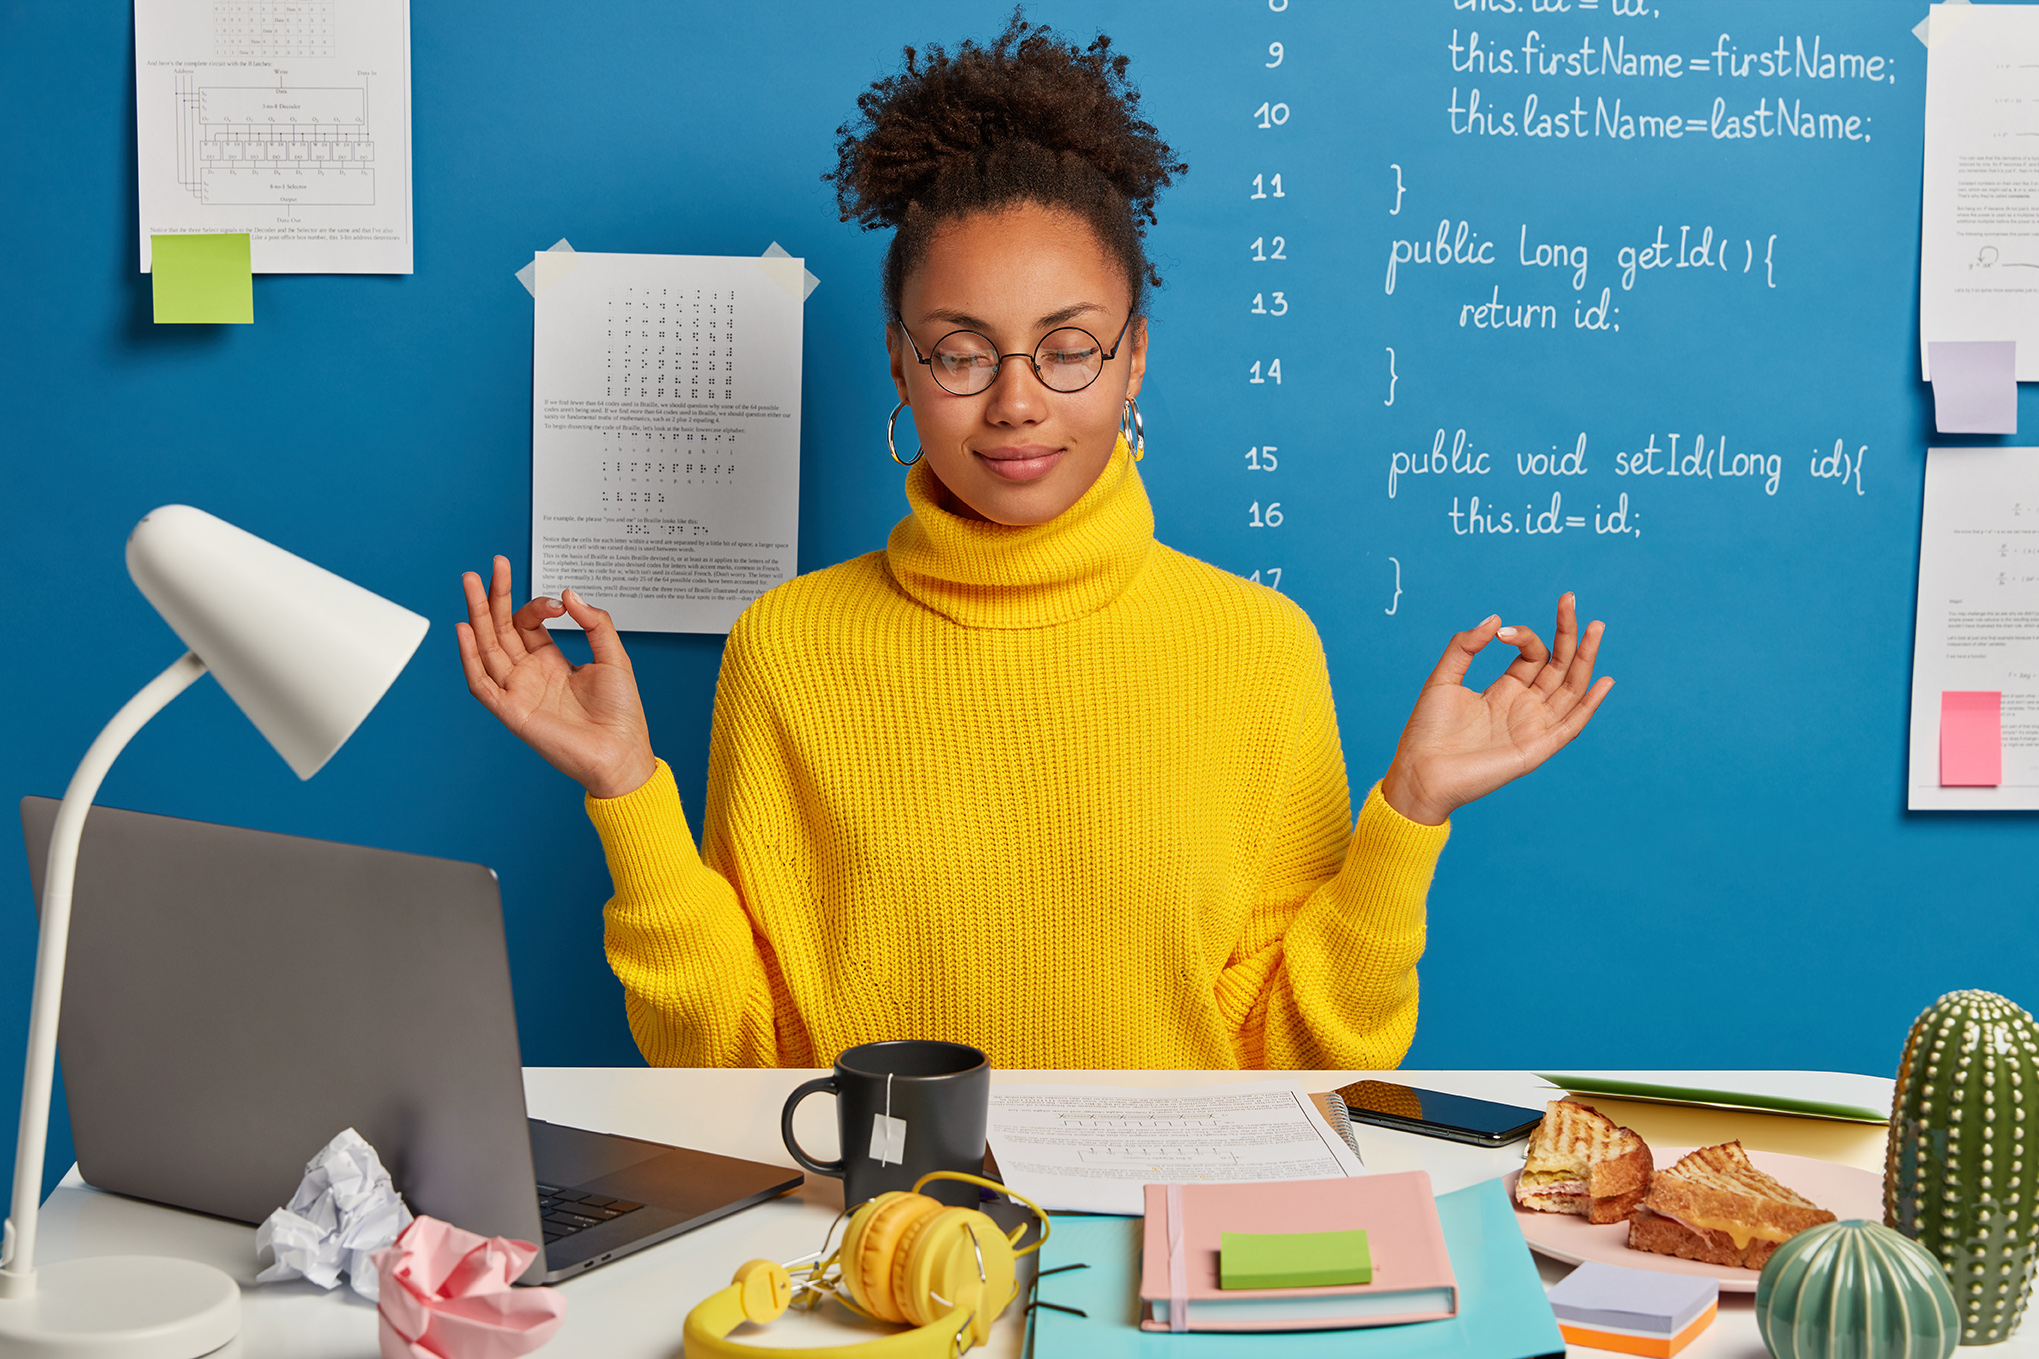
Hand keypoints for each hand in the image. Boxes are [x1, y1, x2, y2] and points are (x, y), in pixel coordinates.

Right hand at [456, 557, 657, 798]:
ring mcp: (518, 691)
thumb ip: (595, 623)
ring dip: (476, 615)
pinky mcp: (512, 711)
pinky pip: (482, 683)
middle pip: (500, 628)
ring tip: (470, 582)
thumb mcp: (614, 657)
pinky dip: (469, 658)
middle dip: (493, 596)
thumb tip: (567, 592)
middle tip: (491, 565)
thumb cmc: (621, 714)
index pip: (528, 624)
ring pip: (486, 648)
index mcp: (551, 661)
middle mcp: (529, 674)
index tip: (558, 603)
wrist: (622, 753)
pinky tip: (465, 629)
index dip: (537, 606)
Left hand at [1380, 593, 1611, 825]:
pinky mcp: (1536, 749)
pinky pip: (1570, 725)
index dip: (1524, 637)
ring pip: (1570, 689)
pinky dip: (1589, 705)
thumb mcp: (1443, 678)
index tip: (1502, 632)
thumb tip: (1496, 618)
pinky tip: (1604, 680)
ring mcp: (1533, 727)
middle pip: (1559, 666)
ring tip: (1596, 628)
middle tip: (1570, 600)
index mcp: (1504, 691)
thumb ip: (1465, 646)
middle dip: (1568, 634)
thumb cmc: (1426, 731)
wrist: (1419, 772)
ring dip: (1585, 659)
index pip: (1532, 655)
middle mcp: (1524, 707)